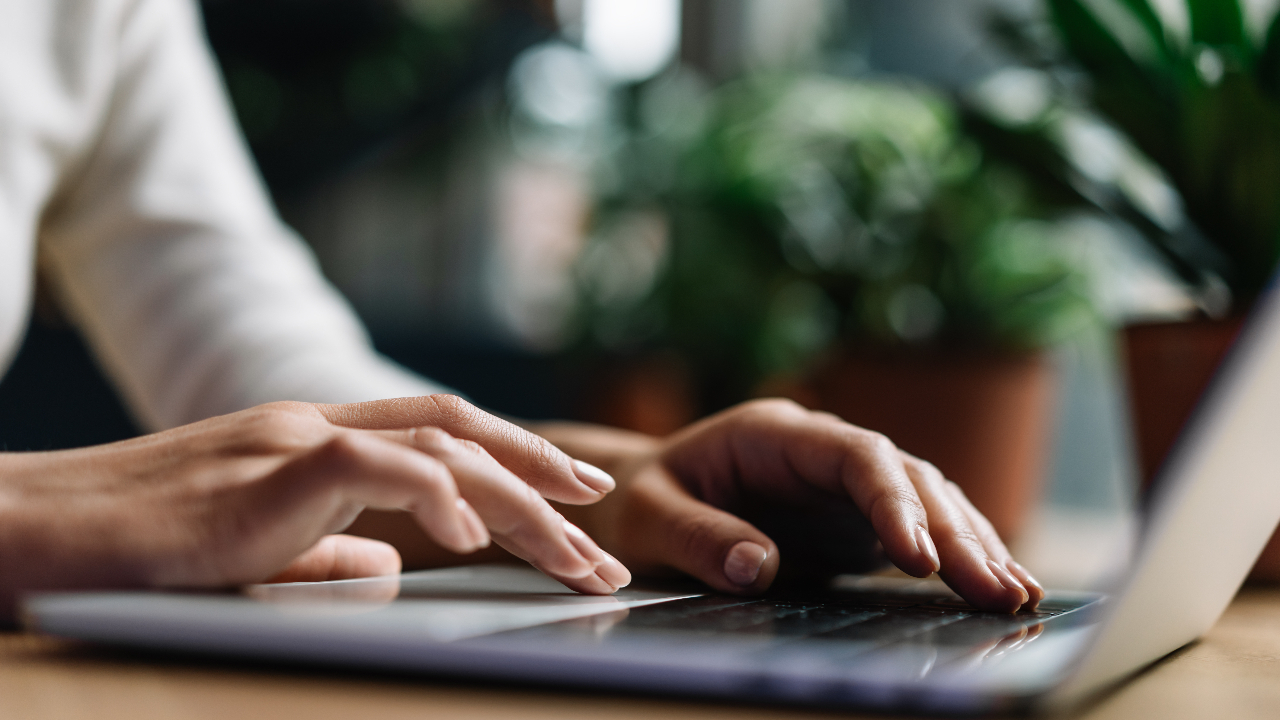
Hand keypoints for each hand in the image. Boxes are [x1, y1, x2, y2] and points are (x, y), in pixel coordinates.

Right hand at [0, 396, 629, 618]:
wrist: (35, 532)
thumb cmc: (136, 549)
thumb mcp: (254, 551)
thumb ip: (325, 551)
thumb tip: (390, 568)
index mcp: (320, 441)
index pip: (442, 435)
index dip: (517, 460)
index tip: (575, 498)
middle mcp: (319, 424)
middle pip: (462, 435)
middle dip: (544, 481)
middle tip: (606, 529)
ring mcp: (295, 437)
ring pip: (441, 448)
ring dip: (519, 503)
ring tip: (576, 553)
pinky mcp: (268, 466)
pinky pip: (376, 466)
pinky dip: (436, 495)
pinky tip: (474, 538)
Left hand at [548, 399, 1043, 612]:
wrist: (639, 498)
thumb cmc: (638, 502)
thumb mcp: (648, 517)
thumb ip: (697, 536)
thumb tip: (757, 568)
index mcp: (774, 434)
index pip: (855, 455)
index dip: (893, 501)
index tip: (918, 555)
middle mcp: (821, 451)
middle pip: (906, 477)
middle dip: (954, 532)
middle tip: (995, 589)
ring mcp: (842, 484)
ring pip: (926, 499)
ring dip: (972, 544)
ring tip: (1015, 594)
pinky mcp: (852, 519)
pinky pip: (917, 530)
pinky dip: (957, 556)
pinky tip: (997, 586)